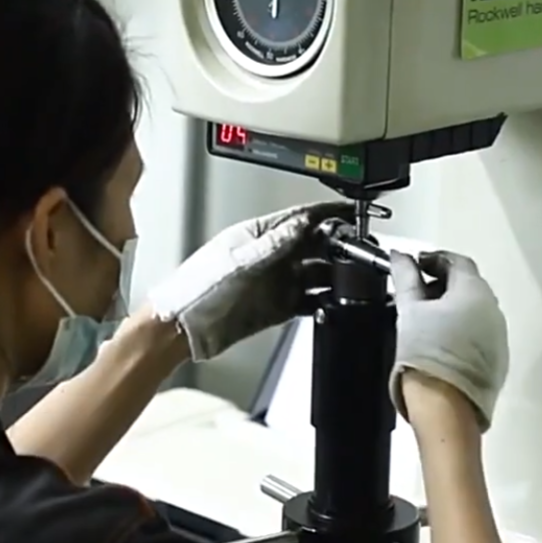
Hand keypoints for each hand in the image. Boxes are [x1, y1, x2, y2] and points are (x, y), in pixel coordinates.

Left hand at [148, 201, 349, 360]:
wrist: (180, 330)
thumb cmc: (195, 291)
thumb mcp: (237, 262)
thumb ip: (272, 244)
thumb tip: (300, 224)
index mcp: (257, 236)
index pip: (299, 218)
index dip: (327, 214)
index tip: (351, 212)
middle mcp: (268, 257)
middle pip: (313, 245)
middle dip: (338, 245)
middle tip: (360, 248)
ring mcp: (273, 283)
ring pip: (315, 273)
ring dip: (334, 275)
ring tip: (354, 278)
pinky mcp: (275, 308)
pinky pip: (308, 300)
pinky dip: (323, 300)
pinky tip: (335, 302)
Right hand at [388, 250, 508, 430]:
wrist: (445, 406)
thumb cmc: (425, 353)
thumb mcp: (409, 310)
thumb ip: (406, 278)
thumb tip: (400, 257)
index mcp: (474, 291)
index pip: (457, 261)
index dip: (434, 259)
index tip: (415, 266)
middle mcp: (493, 309)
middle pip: (469, 284)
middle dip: (443, 282)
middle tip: (417, 291)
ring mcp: (498, 335)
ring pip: (475, 309)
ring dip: (453, 306)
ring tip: (426, 318)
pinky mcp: (497, 358)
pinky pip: (479, 333)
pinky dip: (462, 328)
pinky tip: (441, 341)